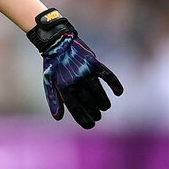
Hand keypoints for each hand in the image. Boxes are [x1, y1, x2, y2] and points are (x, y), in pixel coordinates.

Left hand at [27, 10, 122, 128]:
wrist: (57, 42)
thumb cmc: (52, 65)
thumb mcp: (49, 83)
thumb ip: (54, 100)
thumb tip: (58, 118)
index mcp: (63, 87)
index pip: (75, 108)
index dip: (83, 118)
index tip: (90, 125)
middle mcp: (75, 81)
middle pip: (88, 102)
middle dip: (94, 112)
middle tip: (98, 117)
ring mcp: (85, 72)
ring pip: (98, 91)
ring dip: (103, 101)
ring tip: (105, 108)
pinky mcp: (94, 64)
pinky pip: (107, 75)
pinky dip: (114, 84)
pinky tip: (119, 92)